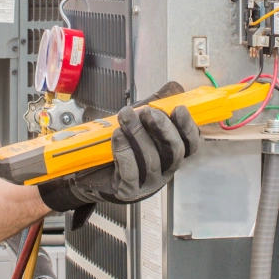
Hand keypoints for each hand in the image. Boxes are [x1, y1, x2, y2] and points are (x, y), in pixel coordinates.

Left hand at [38, 82, 199, 220]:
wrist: (89, 171)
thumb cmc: (118, 146)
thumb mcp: (139, 123)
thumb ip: (157, 106)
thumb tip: (173, 88)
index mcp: (170, 154)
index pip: (190, 144)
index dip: (188, 127)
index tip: (179, 108)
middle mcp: (164, 170)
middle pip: (174, 151)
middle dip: (163, 129)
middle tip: (148, 112)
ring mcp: (148, 182)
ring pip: (151, 159)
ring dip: (138, 134)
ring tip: (126, 116)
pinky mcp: (128, 190)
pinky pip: (130, 171)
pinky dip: (124, 151)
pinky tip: (117, 135)